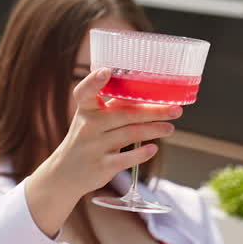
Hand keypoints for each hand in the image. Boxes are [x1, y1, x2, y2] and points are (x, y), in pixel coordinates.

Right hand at [26, 68, 180, 234]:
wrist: (65, 172)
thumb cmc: (86, 139)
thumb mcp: (91, 120)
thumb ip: (112, 108)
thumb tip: (150, 98)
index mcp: (85, 109)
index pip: (85, 92)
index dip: (94, 81)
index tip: (106, 71)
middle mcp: (88, 125)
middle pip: (125, 114)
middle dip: (153, 111)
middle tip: (176, 109)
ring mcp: (94, 146)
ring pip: (130, 134)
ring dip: (154, 130)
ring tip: (170, 128)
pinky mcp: (102, 165)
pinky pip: (126, 158)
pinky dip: (141, 153)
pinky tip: (153, 149)